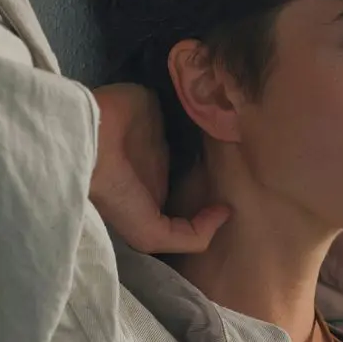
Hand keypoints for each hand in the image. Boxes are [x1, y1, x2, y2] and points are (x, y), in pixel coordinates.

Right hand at [88, 83, 230, 253]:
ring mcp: (157, 133)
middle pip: (197, 165)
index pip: (188, 195)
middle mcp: (157, 164)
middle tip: (250, 165)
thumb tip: (225, 214)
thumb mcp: (150, 235)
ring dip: (217, 135)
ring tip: (244, 133)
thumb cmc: (118, 195)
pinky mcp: (157, 105)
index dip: (209, 199)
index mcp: (154, 191)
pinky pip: (189, 107)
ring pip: (198, 137)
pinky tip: (224, 109)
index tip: (232, 199)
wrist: (92, 145)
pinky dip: (204, 107)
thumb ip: (189, 237)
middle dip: (221, 166)